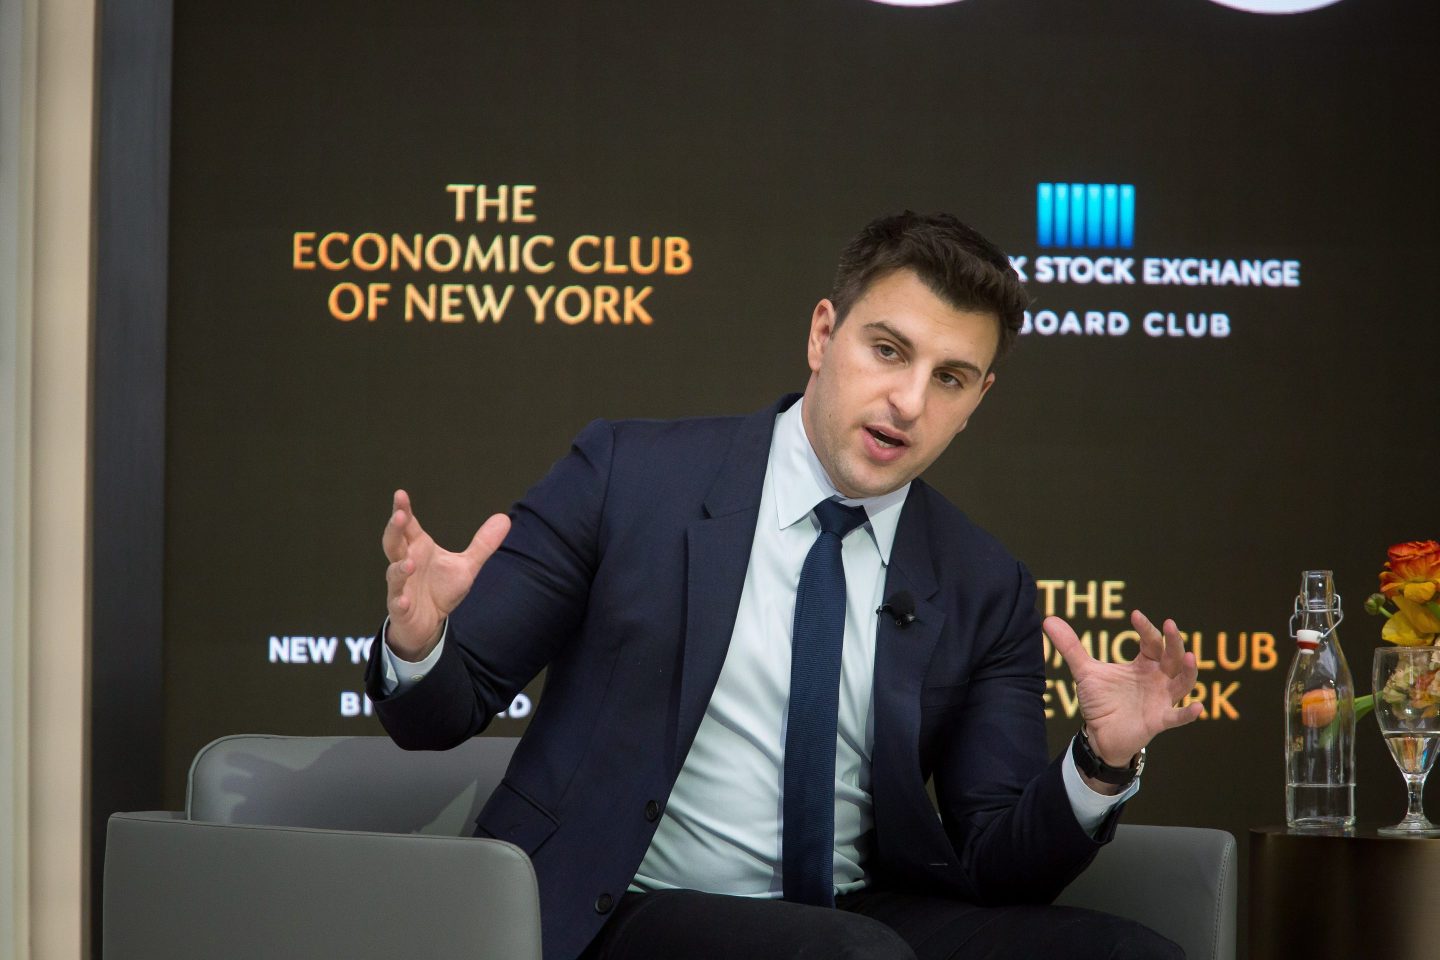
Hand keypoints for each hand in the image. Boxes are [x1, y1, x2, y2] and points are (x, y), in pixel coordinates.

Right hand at [382, 489, 510, 659]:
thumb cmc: (440, 590)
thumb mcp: (466, 566)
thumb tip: (505, 518)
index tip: (401, 494)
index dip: (403, 510)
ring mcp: (400, 586)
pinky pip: (397, 604)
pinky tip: (404, 600)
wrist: (428, 623)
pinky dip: (399, 601)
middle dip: (394, 529)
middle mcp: (405, 563)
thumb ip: (483, 544)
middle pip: (393, 543)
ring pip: (393, 574)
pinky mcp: (401, 609)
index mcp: (418, 548)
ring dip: (399, 568)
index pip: (408, 526)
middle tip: (399, 515)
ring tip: (410, 562)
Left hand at [1045, 609, 1202, 768]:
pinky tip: (1198, 708)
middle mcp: (1158, 679)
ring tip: (1189, 657)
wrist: (1099, 734)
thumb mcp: (1085, 671)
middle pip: (1172, 657)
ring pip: (1183, 683)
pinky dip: (1189, 714)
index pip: (1151, 642)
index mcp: (1144, 664)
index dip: (1146, 628)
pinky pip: (1178, 717)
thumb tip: (1048, 620)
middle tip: (1170, 624)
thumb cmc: (1100, 700)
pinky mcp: (1159, 721)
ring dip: (1188, 671)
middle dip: (1174, 641)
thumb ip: (1070, 647)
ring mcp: (1161, 700)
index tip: (1135, 615)